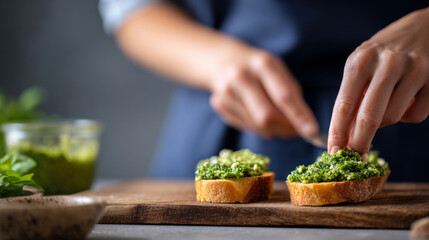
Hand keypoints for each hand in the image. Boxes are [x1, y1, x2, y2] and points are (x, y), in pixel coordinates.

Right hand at [209, 47, 318, 138]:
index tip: (311, 132)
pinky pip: (245, 126)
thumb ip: (292, 96)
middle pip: (266, 116)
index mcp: (263, 64)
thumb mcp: (278, 71)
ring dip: (273, 130)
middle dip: (285, 129)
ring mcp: (226, 91)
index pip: (284, 96)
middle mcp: (242, 76)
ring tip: (279, 123)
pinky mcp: (218, 103)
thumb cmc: (259, 68)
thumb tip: (303, 127)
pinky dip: (258, 128)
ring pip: (256, 125)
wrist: (223, 60)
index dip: (298, 116)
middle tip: (296, 133)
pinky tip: (259, 117)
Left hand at [328, 8, 428, 154]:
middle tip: (355, 156)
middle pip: (369, 118)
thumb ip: (352, 96)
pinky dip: (407, 116)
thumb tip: (345, 135)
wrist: (423, 28)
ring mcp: (414, 70)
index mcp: (361, 61)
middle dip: (359, 142)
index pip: (344, 105)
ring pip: (393, 118)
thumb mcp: (360, 65)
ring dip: (385, 122)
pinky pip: (416, 116)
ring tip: (384, 107)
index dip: (337, 133)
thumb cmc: (382, 54)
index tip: (333, 152)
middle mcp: (387, 64)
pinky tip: (405, 101)